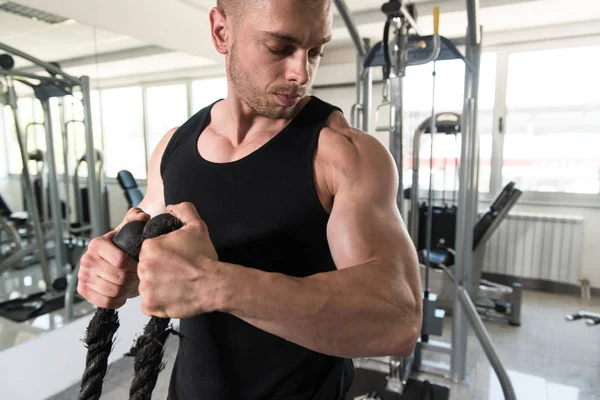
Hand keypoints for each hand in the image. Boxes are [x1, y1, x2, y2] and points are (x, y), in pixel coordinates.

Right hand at [78, 207, 150, 308]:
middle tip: (138, 276)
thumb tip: (142, 216)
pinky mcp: (83, 291)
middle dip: (133, 279)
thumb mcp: (129, 230)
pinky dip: (117, 300)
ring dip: (126, 290)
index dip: (136, 266)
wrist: (112, 262)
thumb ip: (136, 218)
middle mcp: (87, 260)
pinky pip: (104, 302)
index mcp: (97, 244)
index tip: (141, 265)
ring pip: (113, 291)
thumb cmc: (122, 246)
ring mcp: (83, 276)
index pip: (121, 261)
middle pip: (119, 278)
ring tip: (130, 284)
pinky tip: (122, 294)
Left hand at [137, 202, 225, 318]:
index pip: (148, 250)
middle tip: (177, 272)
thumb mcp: (197, 227)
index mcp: (150, 247)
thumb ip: (183, 210)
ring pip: (147, 286)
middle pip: (146, 268)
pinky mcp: (150, 305)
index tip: (174, 259)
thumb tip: (171, 207)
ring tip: (176, 285)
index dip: (162, 255)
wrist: (214, 284)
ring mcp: (146, 288)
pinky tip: (173, 296)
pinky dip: (159, 302)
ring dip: (158, 286)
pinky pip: (149, 304)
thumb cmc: (205, 258)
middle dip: (159, 270)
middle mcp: (144, 267)